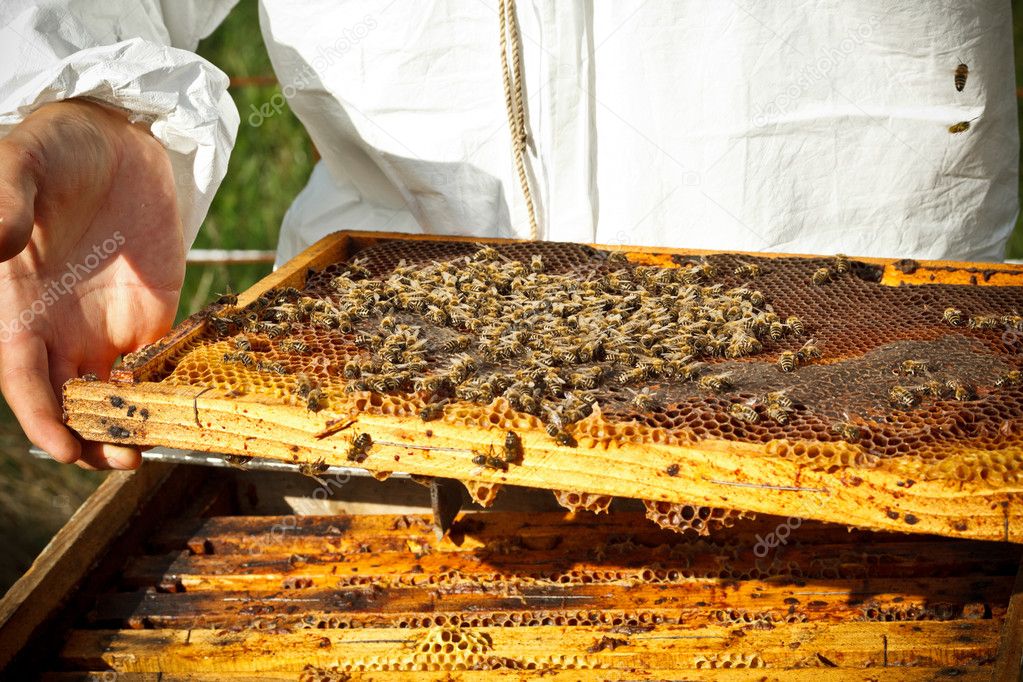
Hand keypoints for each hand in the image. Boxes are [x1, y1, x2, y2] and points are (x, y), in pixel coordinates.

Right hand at [0, 99, 184, 468]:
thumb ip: (4, 199)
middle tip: (126, 461)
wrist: (118, 139)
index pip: (23, 378)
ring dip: (132, 424)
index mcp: (21, 307)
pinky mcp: (154, 315)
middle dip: (92, 438)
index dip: (40, 418)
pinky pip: (160, 365)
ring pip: (116, 395)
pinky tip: (188, 408)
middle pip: (71, 402)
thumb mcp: (22, 162)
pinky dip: (168, 391)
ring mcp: (110, 325)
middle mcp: (63, 328)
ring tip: (158, 447)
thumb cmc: (58, 148)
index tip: (64, 449)